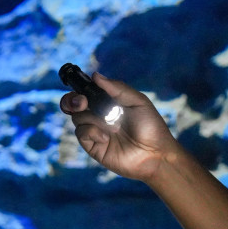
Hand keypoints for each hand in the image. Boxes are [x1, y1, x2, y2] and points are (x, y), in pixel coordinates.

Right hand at [59, 73, 179, 181]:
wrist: (154, 153)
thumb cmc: (150, 126)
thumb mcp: (138, 101)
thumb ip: (117, 88)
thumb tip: (95, 75)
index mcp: (109, 102)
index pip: (87, 92)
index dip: (80, 88)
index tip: (83, 87)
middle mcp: (99, 115)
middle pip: (74, 104)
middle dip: (73, 100)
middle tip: (83, 102)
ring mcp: (95, 131)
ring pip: (77, 118)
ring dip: (94, 119)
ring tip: (114, 127)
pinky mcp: (92, 146)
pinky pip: (81, 133)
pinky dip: (92, 131)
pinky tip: (106, 138)